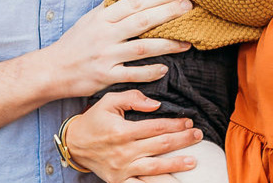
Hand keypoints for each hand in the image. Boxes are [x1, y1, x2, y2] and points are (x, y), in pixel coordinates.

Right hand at [41, 0, 192, 97]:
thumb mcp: (90, 18)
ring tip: (187, 42)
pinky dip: (150, 71)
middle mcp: (105, 35)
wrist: (53, 70)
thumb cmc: (75, 42)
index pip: (133, 3)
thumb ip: (110, 4)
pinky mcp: (106, 77)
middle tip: (188, 8)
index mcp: (102, 17)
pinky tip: (165, 68)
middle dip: (167, 14)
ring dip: (167, 45)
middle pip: (141, 22)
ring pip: (142, 48)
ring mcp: (106, 56)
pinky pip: (133, 74)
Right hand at [65, 90, 201, 182]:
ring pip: (155, 168)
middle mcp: (124, 151)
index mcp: (122, 131)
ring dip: (176, 164)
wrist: (74, 143)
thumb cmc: (94, 120)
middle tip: (198, 135)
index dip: (174, 124)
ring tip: (193, 161)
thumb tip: (156, 104)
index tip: (188, 121)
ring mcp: (123, 169)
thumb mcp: (109, 101)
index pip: (155, 127)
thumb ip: (132, 98)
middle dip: (182, 140)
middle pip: (160, 146)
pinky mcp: (120, 181)